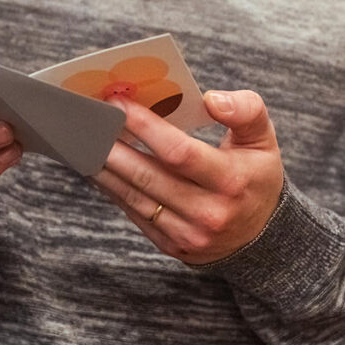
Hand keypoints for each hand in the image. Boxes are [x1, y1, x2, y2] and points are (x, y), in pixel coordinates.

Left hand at [92, 90, 283, 264]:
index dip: (146, 127)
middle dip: (112, 145)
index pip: (179, 152)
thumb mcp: (263, 140)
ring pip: (133, 196)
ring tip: (82, 140)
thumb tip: (211, 99)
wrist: (261, 238)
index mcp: (230, 181)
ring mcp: (186, 234)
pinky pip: (133, 213)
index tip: (119, 103)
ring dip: (102, 167)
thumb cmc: (256, 177)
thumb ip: (246, 111)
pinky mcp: (170, 245)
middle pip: (147, 176)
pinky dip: (111, 188)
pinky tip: (96, 166)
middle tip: (87, 119)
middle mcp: (208, 212)